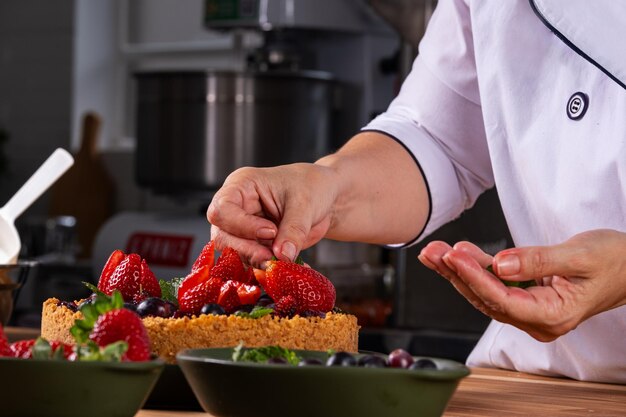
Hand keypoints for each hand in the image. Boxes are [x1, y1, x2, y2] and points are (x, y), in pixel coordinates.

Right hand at [207, 163, 337, 266]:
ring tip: (283, 264)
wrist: (325, 198)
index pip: (223, 210)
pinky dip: (270, 272)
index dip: (242, 225)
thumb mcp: (305, 202)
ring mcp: (243, 231)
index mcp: (241, 186)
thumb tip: (282, 256)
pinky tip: (289, 269)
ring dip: (258, 264)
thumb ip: (293, 229)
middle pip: (222, 237)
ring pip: (234, 255)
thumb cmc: (311, 186)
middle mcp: (236, 209)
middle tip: (273, 259)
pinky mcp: (255, 248)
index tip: (270, 231)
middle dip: (247, 251)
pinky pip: (253, 265)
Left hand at [418, 230, 625, 341]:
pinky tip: (457, 254)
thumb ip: (537, 260)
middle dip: (456, 273)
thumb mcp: (579, 255)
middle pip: (487, 298)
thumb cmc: (614, 259)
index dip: (474, 277)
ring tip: (434, 251)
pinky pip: (495, 285)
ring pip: (485, 293)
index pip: (503, 299)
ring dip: (459, 271)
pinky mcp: (527, 299)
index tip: (453, 257)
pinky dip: (476, 269)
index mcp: (554, 315)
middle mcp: (538, 320)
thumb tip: (500, 264)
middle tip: (431, 252)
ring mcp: (531, 312)